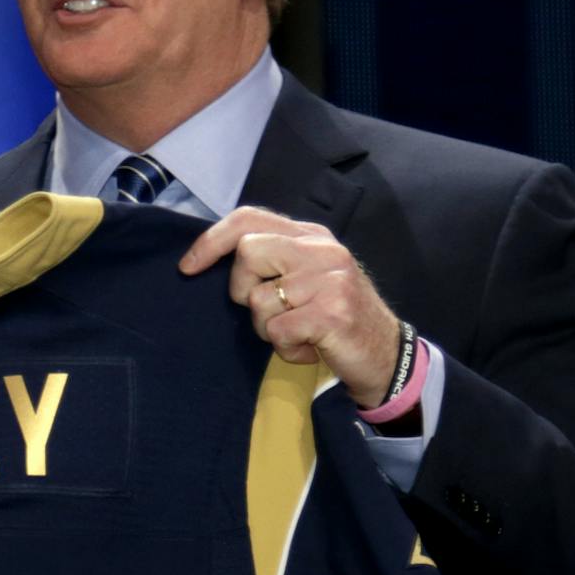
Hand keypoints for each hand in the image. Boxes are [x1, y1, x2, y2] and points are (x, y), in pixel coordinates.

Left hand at [179, 207, 403, 407]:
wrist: (386, 356)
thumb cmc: (334, 320)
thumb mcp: (307, 279)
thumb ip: (272, 262)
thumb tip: (213, 258)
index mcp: (311, 236)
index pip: (248, 219)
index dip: (210, 241)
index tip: (188, 267)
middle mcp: (322, 250)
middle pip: (247, 253)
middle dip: (242, 291)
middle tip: (267, 312)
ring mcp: (330, 279)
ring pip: (259, 300)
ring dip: (268, 329)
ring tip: (297, 333)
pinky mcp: (333, 312)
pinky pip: (277, 331)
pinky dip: (286, 350)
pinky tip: (309, 348)